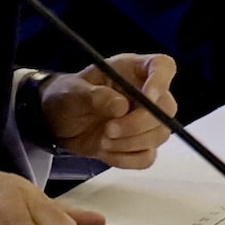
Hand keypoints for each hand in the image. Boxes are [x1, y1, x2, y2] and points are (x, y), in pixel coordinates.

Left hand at [36, 56, 179, 167]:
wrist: (58, 123)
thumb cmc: (66, 97)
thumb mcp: (71, 92)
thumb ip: (93, 96)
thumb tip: (120, 106)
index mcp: (131, 70)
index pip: (162, 66)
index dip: (161, 81)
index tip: (147, 97)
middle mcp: (144, 94)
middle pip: (166, 108)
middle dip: (139, 123)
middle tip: (109, 129)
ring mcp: (145, 121)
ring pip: (160, 135)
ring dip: (130, 143)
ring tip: (102, 140)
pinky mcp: (139, 145)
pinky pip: (146, 157)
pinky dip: (126, 159)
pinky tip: (106, 152)